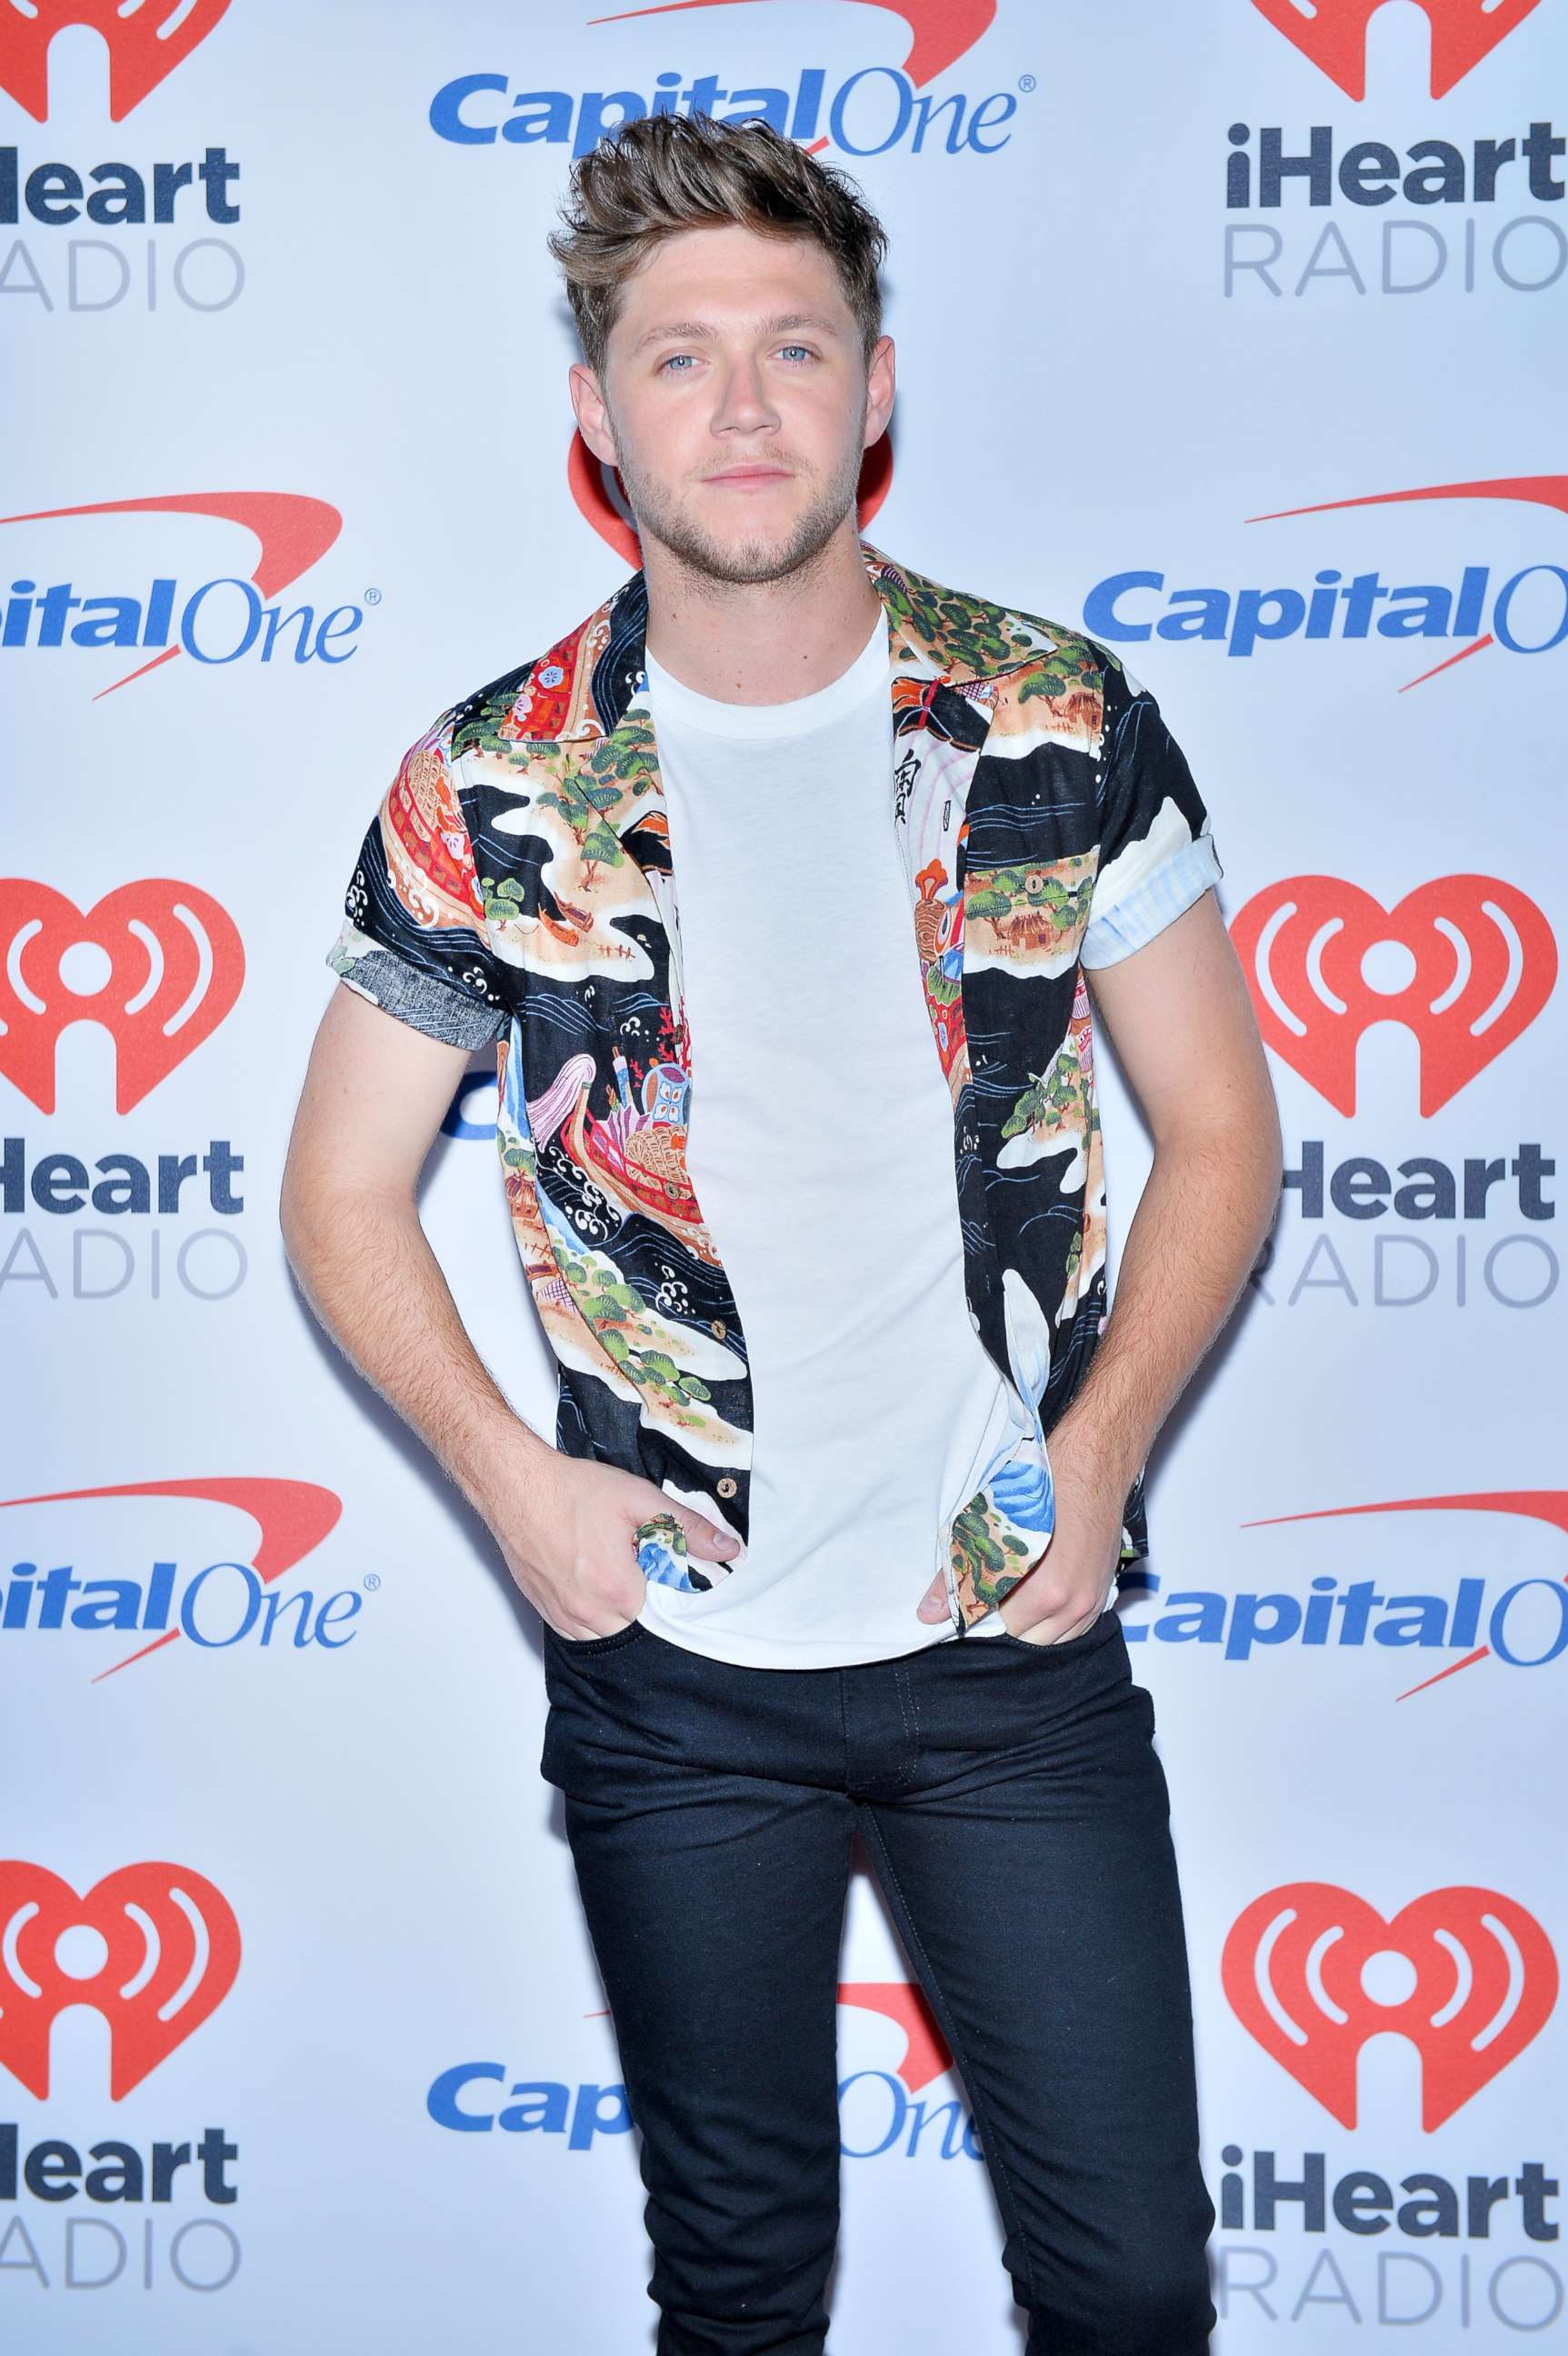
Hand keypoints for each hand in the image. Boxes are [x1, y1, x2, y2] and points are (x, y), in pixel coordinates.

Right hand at [483, 1455, 739, 1640]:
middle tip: (635, 1564)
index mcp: (618, 1590)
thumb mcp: (640, 1500)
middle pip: (634, 1629)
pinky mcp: (543, 1611)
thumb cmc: (573, 1490)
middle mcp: (588, 1613)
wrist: (516, 1485)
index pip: (663, 1615)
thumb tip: (730, 1550)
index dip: (667, 1591)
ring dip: (615, 1614)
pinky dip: (589, 1616)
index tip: (661, 1567)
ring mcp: (562, 1615)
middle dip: (642, 1602)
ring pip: (604, 1635)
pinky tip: (590, 1581)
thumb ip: (688, 1529)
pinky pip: (576, 1632)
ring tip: (613, 1572)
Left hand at [914, 1419, 1124, 1641]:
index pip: (992, 1628)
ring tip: (1011, 1599)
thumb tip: (928, 1615)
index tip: (963, 1606)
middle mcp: (1067, 1604)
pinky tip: (1036, 1602)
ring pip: (1046, 1641)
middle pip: (1020, 1639)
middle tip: (986, 1600)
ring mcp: (1088, 1603)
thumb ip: (957, 1576)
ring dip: (1026, 1629)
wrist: (1091, 1470)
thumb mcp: (986, 1527)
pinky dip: (1051, 1626)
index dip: (973, 1617)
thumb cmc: (1038, 1491)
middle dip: (999, 1626)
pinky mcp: (1101, 1598)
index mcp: (1039, 1591)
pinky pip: (1071, 1633)